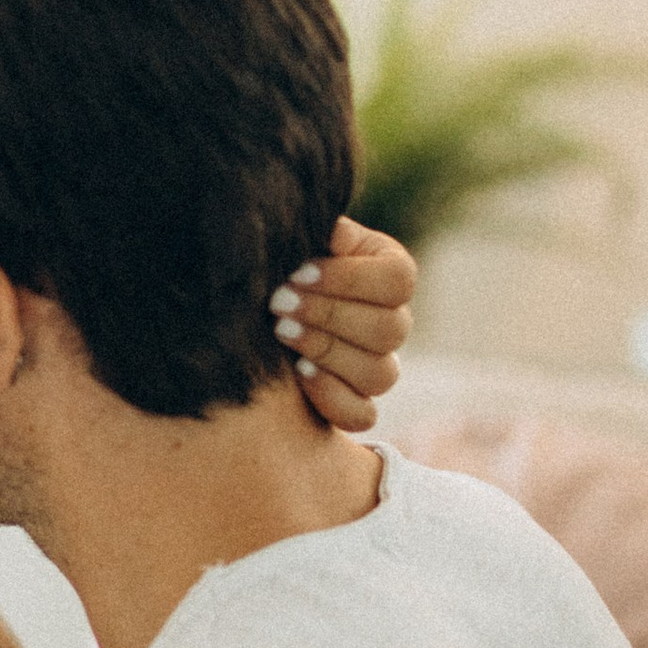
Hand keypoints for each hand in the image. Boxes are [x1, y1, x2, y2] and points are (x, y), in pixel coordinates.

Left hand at [272, 215, 416, 431]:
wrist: (250, 304)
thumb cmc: (277, 264)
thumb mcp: (297, 240)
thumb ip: (316, 231)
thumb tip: (332, 235)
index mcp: (389, 273)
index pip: (398, 281)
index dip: (350, 279)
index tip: (299, 272)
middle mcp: (393, 322)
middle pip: (390, 329)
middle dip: (329, 314)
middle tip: (278, 301)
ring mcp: (378, 367)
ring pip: (380, 373)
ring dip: (326, 351)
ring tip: (280, 331)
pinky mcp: (354, 403)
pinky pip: (361, 415)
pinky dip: (331, 396)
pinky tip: (297, 371)